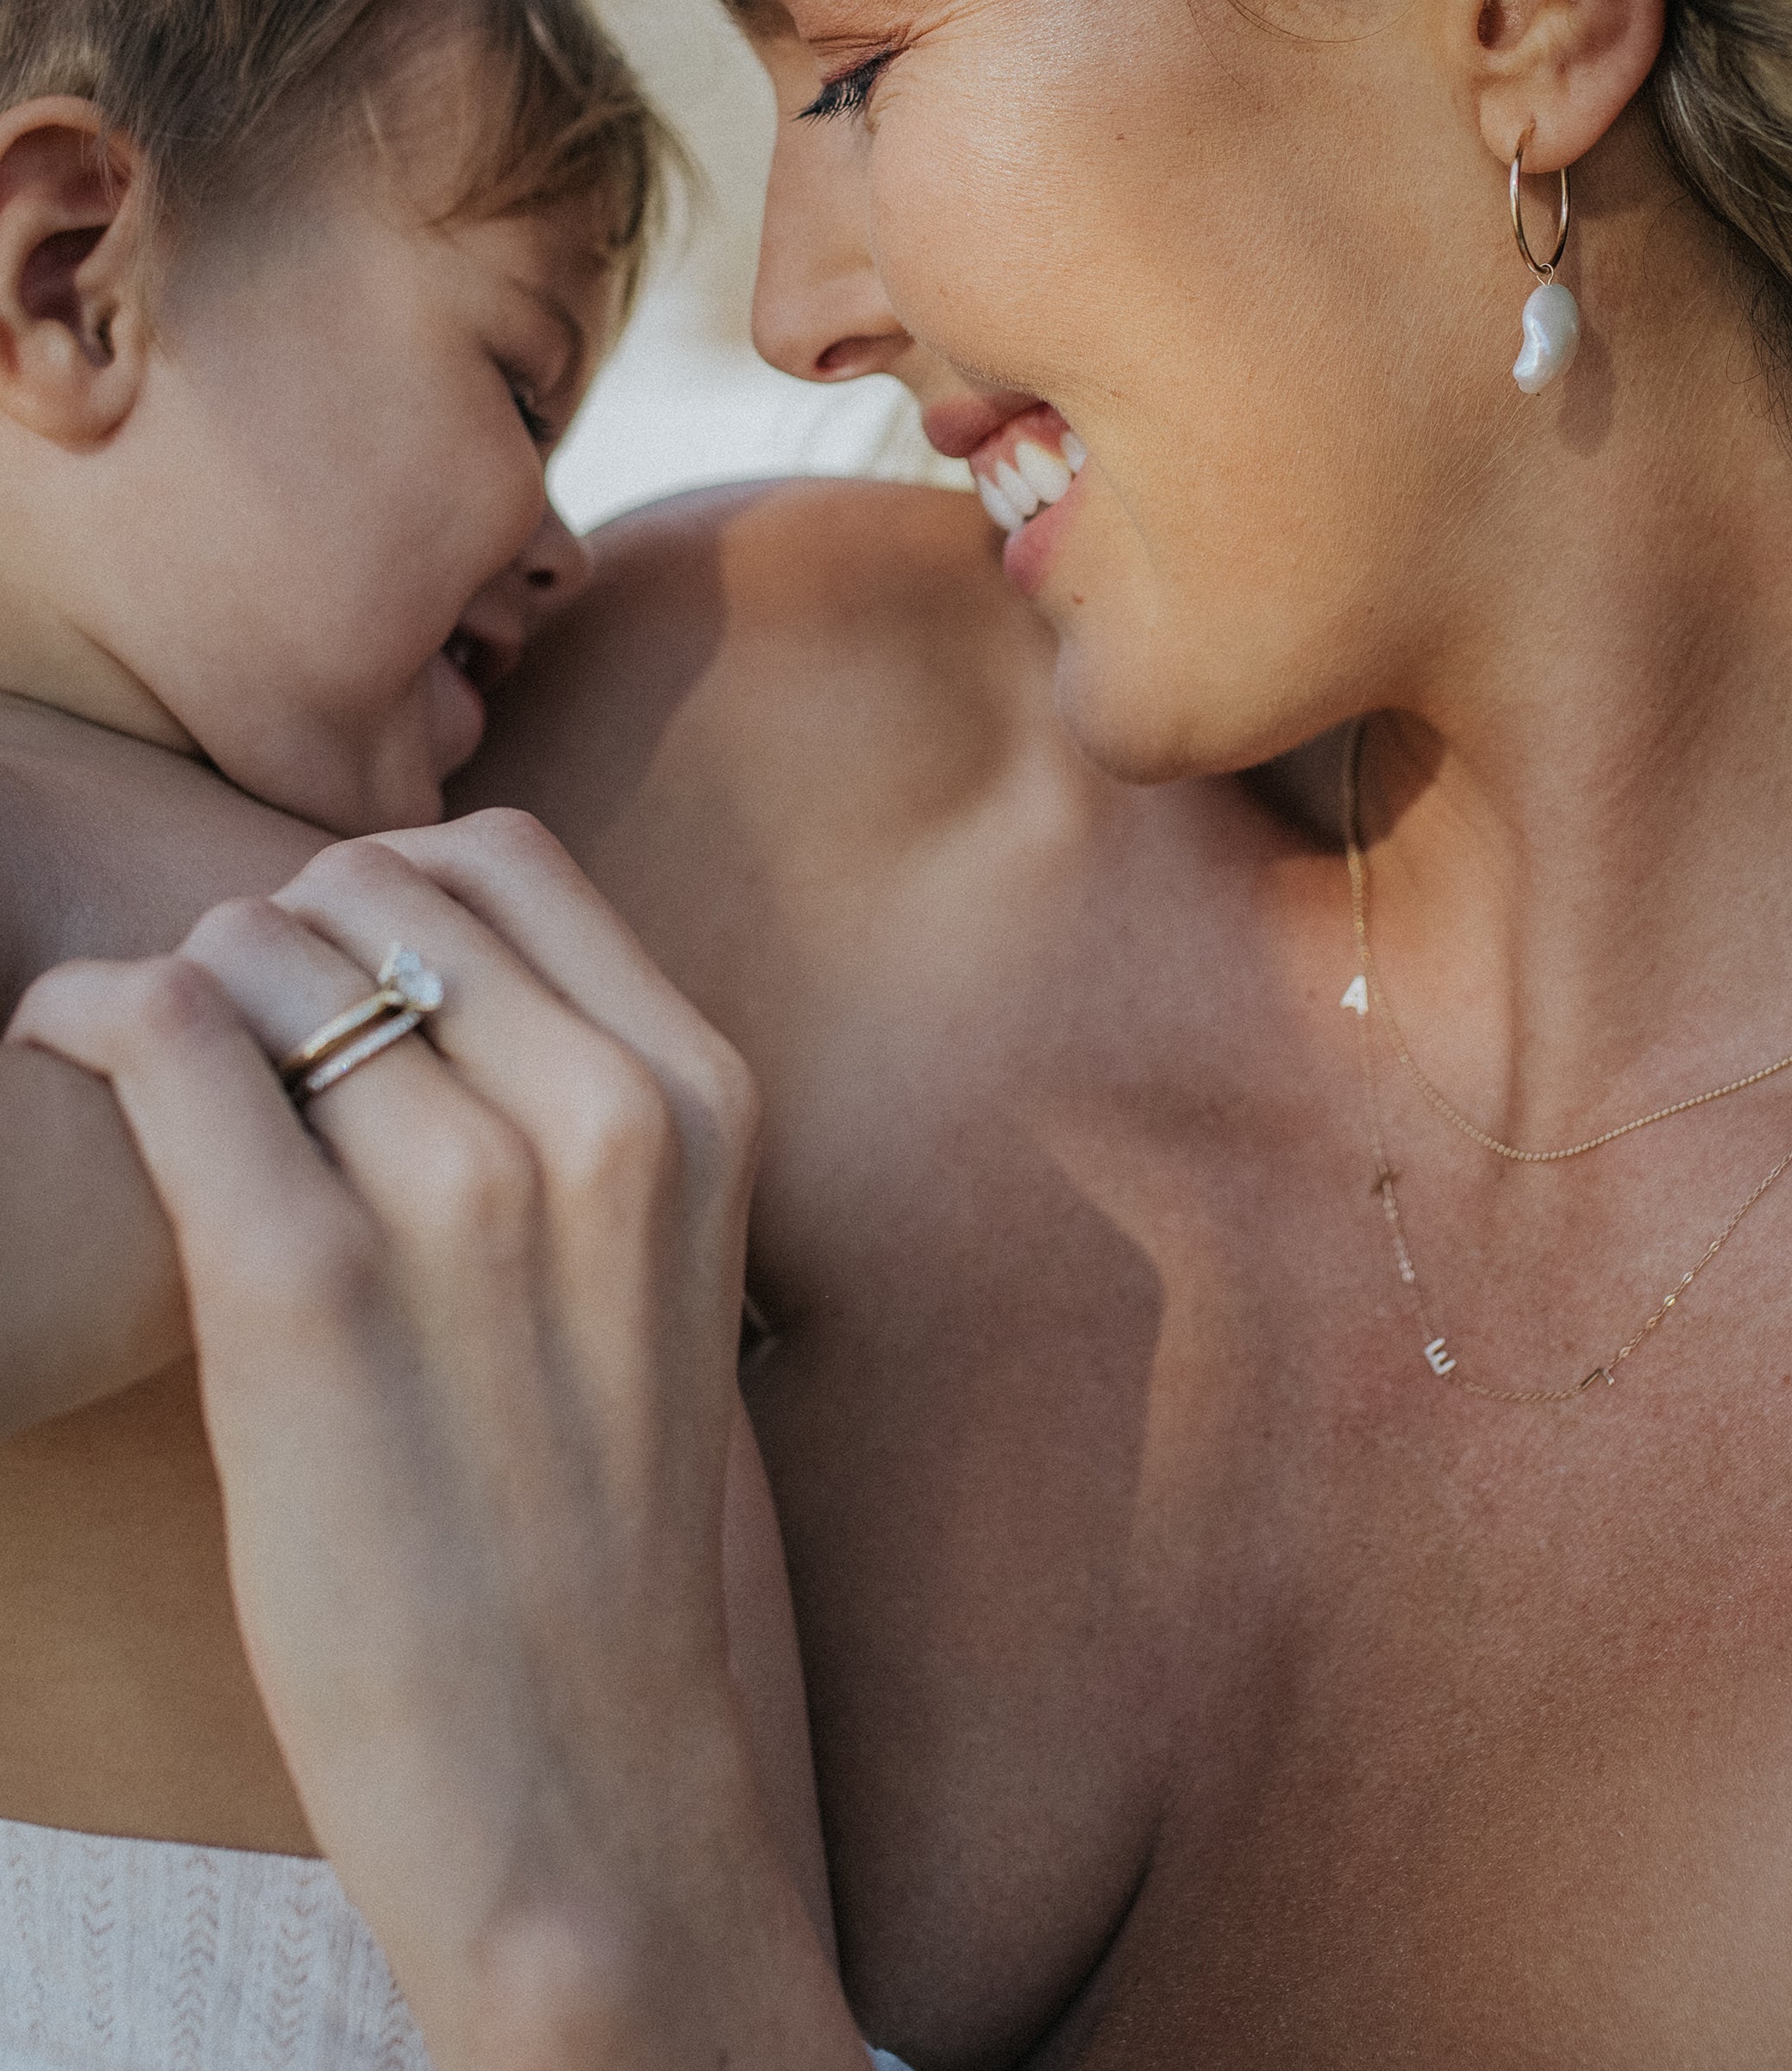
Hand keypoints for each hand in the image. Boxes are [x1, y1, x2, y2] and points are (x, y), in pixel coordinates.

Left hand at [9, 811, 864, 2070]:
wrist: (575, 1741)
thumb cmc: (592, 1494)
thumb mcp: (658, 1255)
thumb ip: (575, 1086)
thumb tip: (392, 936)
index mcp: (701, 1098)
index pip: (506, 857)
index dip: (388, 884)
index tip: (333, 968)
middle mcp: (606, 1117)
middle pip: (370, 886)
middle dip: (278, 938)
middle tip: (238, 1051)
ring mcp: (467, 1194)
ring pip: (254, 948)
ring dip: (183, 991)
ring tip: (165, 1083)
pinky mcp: (308, 1283)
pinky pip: (157, 1030)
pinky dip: (84, 1017)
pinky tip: (66, 1060)